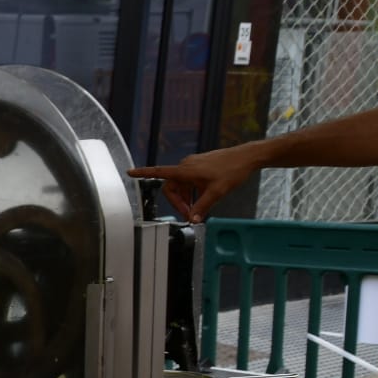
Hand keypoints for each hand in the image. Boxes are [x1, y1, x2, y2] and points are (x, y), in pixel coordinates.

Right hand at [129, 145, 260, 222]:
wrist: (247, 158)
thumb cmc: (232, 170)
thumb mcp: (216, 192)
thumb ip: (202, 207)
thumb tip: (193, 219)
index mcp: (185, 170)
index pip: (159, 172)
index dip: (143, 173)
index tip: (130, 172)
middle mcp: (186, 166)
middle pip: (171, 187)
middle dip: (178, 202)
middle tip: (190, 214)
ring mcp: (193, 165)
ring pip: (181, 185)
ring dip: (186, 198)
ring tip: (198, 208)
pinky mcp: (200, 166)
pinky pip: (189, 181)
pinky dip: (192, 192)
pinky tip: (203, 197)